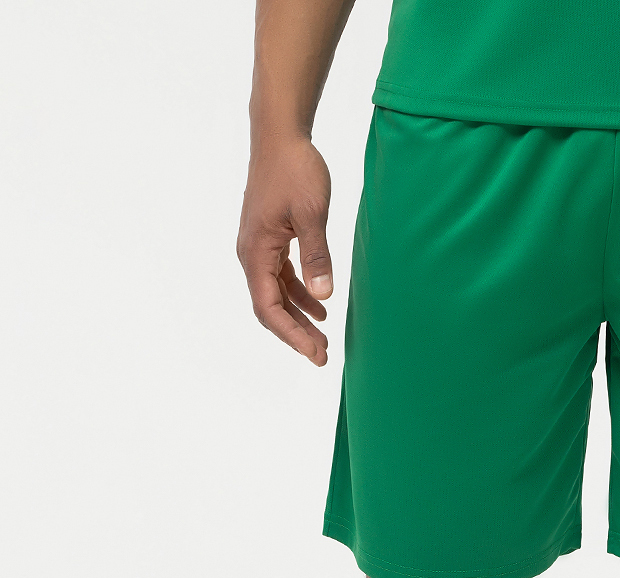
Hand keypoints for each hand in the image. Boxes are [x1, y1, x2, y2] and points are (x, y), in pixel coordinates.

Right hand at [237, 137, 333, 364]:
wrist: (280, 135)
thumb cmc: (294, 169)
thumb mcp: (312, 214)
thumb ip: (317, 256)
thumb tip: (323, 294)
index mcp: (255, 252)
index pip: (268, 308)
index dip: (291, 335)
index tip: (314, 353)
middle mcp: (251, 254)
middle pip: (270, 308)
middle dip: (295, 334)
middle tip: (323, 356)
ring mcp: (259, 247)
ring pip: (276, 295)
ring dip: (299, 318)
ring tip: (324, 339)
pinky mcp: (270, 239)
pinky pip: (282, 277)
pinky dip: (300, 295)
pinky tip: (321, 306)